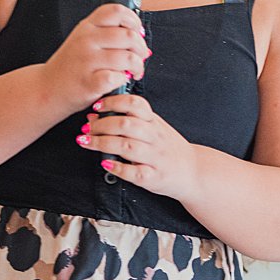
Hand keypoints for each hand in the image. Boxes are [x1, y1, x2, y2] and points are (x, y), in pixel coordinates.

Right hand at [43, 3, 148, 115]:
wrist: (46, 89)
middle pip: (128, 35)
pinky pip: (118, 77)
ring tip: (133, 71)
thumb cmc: (69, 67)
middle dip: (141, 48)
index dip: (132, 19)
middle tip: (140, 56)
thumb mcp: (81, 40)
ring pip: (128, 58)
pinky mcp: (89, 82)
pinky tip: (119, 81)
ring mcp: (86, 61)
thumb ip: (104, 32)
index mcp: (86, 28)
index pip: (116, 11)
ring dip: (137, 66)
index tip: (136, 31)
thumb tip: (136, 33)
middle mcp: (85, 41)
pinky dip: (123, 80)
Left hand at [79, 93, 196, 200]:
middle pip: (127, 125)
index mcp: (154, 123)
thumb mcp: (152, 129)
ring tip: (85, 142)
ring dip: (102, 144)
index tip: (96, 106)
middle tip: (86, 128)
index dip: (114, 102)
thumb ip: (126, 121)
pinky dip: (118, 168)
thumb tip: (93, 116)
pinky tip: (105, 164)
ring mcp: (156, 158)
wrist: (194, 171)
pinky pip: (135, 172)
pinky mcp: (154, 177)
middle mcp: (156, 138)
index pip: (136, 104)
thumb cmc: (166, 148)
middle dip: (102, 125)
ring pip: (127, 147)